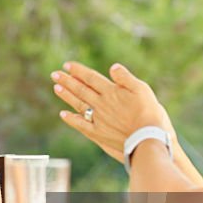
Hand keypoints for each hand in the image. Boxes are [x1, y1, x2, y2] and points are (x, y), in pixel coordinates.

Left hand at [52, 61, 171, 162]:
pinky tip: (63, 114)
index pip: (91, 78)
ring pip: (78, 104)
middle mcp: (101, 104)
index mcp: (111, 91)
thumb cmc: (149, 112)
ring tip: (56, 87)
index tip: (67, 65)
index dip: (78, 71)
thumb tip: (112, 66)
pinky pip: (81, 124)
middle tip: (54, 74)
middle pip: (81, 90)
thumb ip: (125, 78)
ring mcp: (98, 119)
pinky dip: (71, 119)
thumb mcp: (142, 89)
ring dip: (66, 95)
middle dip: (67, 81)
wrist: (147, 138)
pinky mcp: (98, 133)